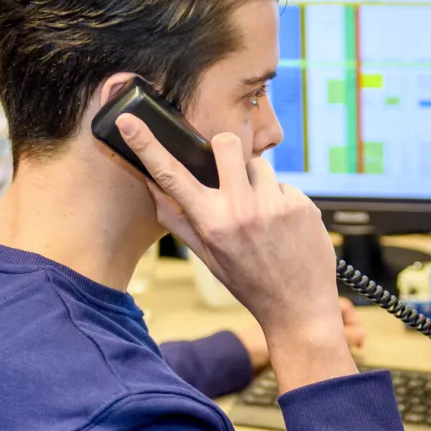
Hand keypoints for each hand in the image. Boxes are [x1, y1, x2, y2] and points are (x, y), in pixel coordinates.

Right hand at [118, 115, 354, 390]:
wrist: (298, 308)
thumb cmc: (250, 284)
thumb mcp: (207, 257)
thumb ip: (179, 220)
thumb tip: (152, 186)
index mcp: (211, 224)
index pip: (172, 176)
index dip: (147, 146)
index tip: (130, 121)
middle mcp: (241, 210)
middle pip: (226, 143)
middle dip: (225, 148)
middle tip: (229, 170)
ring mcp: (274, 205)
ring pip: (259, 164)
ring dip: (256, 182)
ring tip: (262, 214)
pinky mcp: (301, 204)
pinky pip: (284, 185)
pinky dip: (281, 200)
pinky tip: (285, 227)